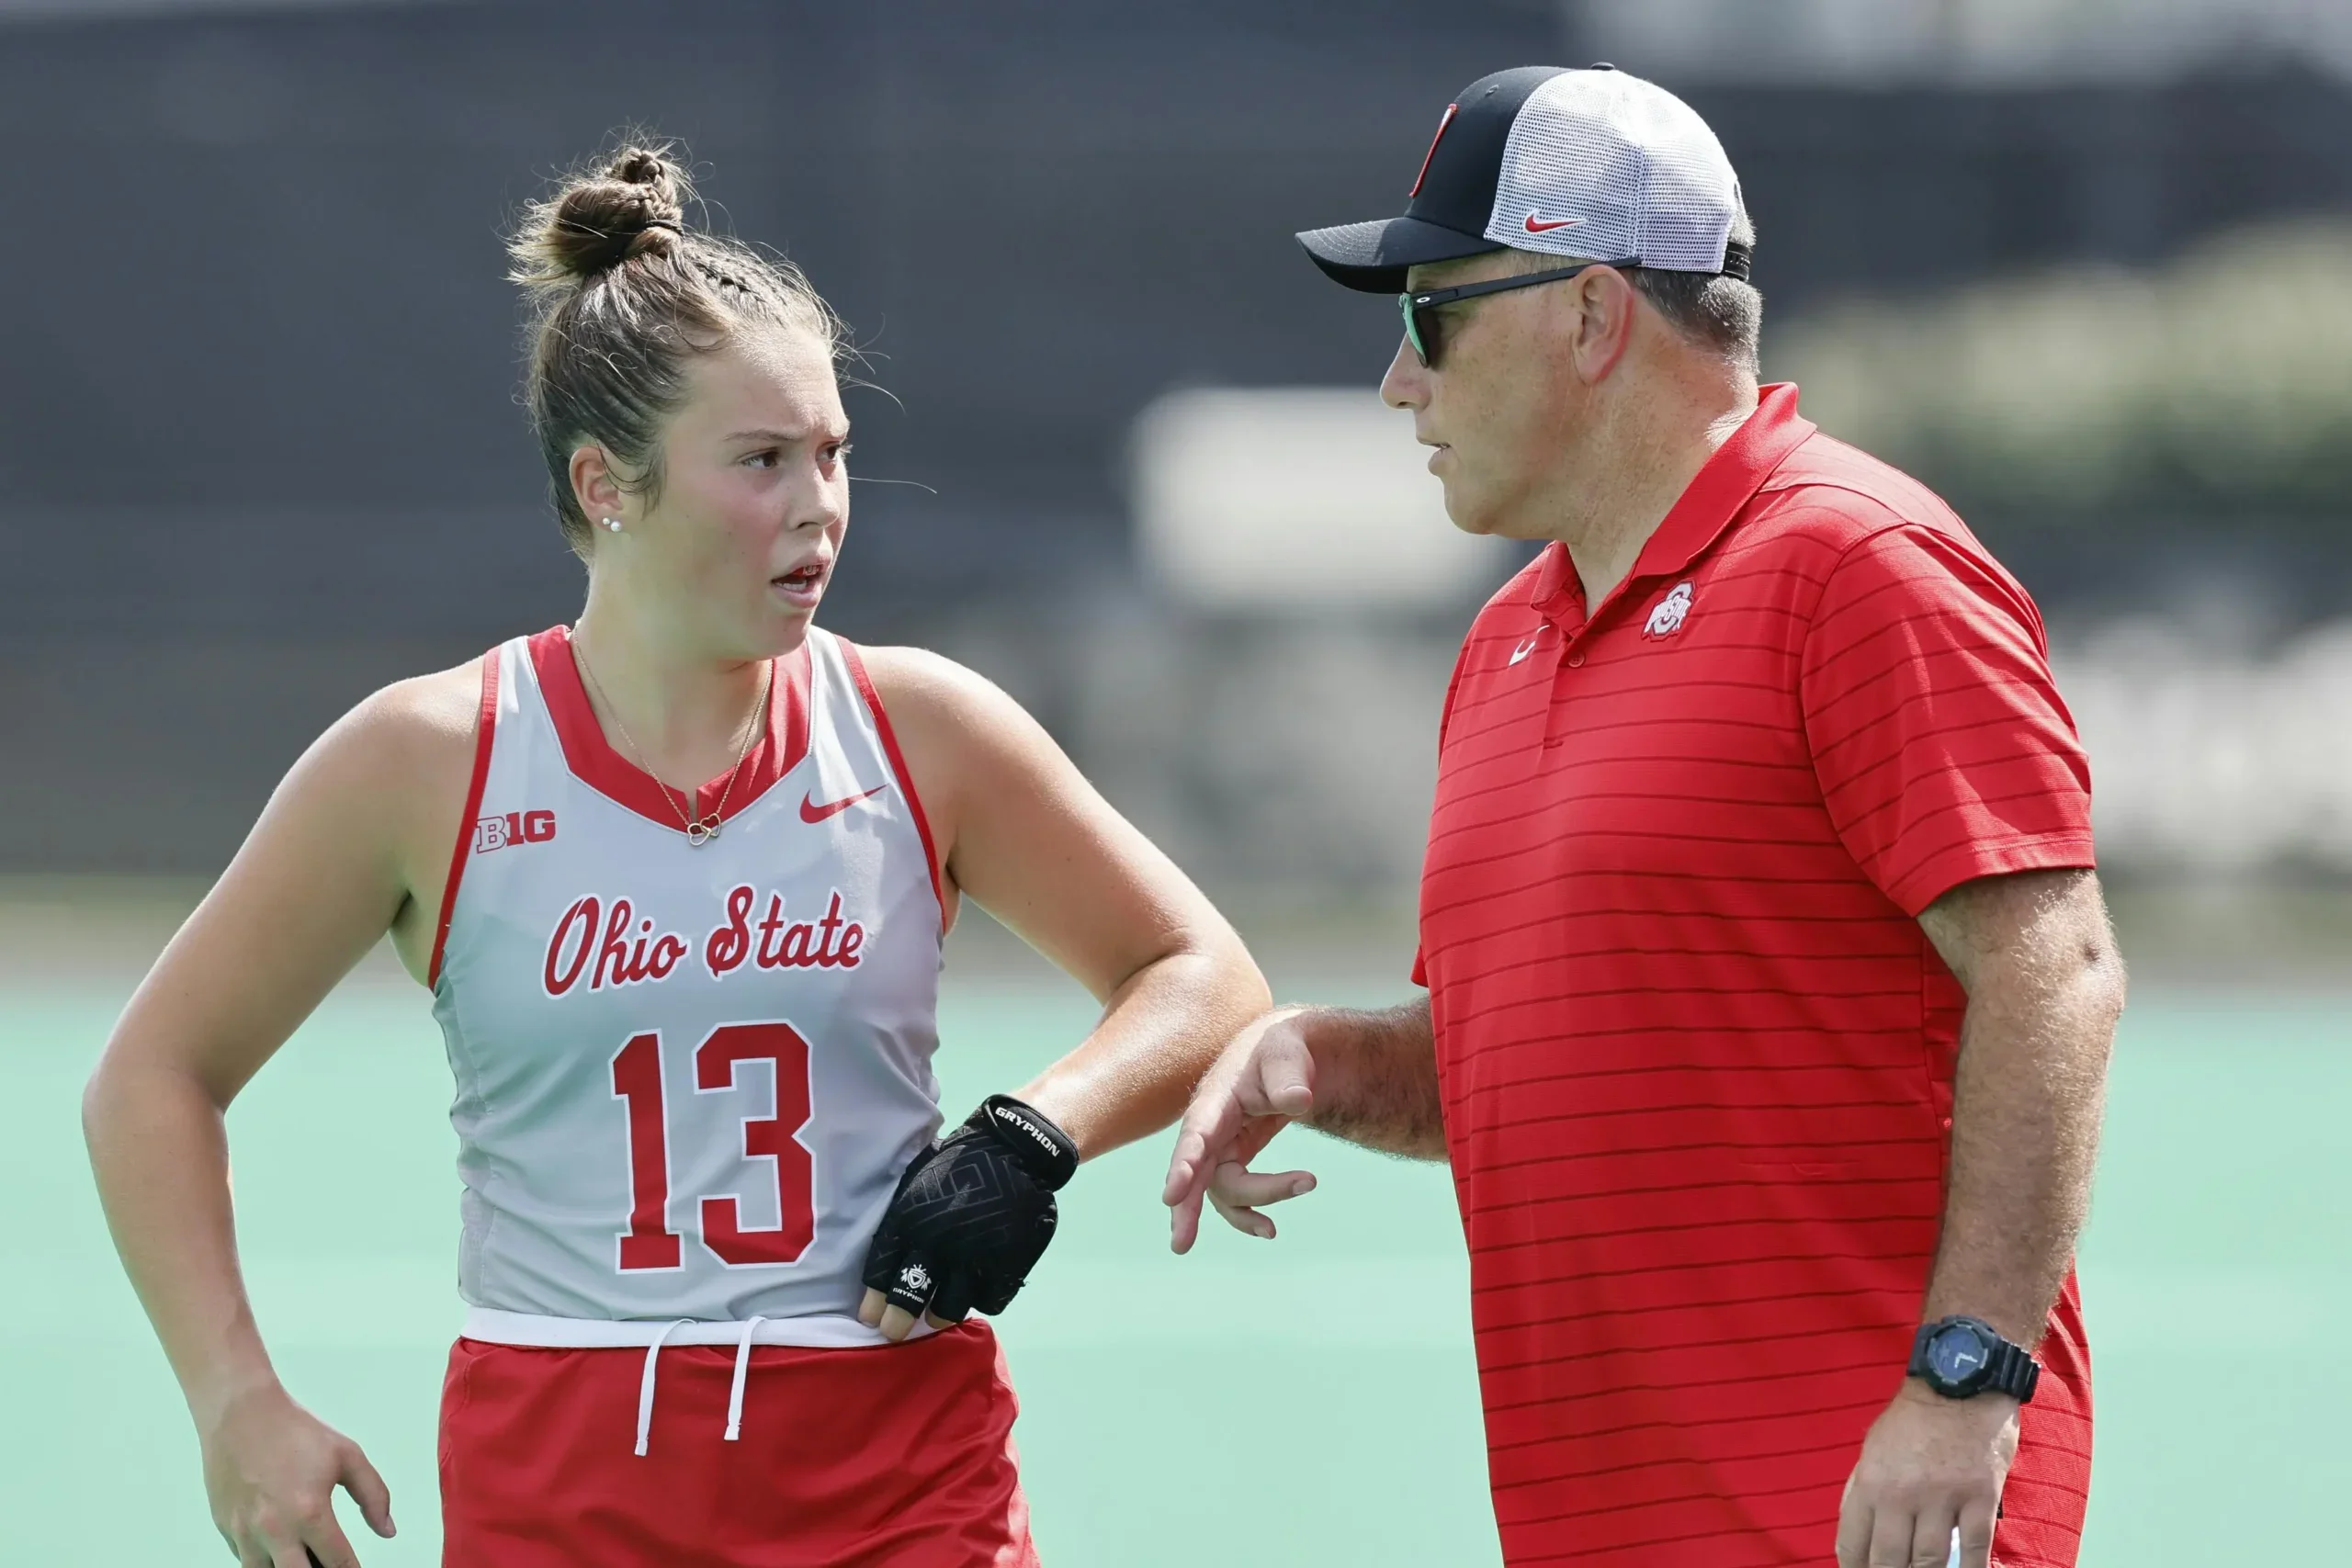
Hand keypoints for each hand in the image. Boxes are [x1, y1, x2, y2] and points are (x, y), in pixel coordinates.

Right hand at [200, 1382, 393, 1567]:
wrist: (241, 1413)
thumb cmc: (296, 1431)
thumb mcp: (347, 1456)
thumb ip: (374, 1496)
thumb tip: (388, 1531)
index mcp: (309, 1513)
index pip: (338, 1563)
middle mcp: (274, 1530)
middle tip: (332, 1566)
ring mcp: (244, 1534)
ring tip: (306, 1558)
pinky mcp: (225, 1530)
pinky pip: (246, 1561)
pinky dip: (265, 1561)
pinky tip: (281, 1550)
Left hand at [857, 1095, 1076, 1341]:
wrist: (1014, 1149)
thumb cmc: (955, 1166)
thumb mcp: (916, 1186)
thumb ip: (901, 1226)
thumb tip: (885, 1270)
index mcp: (909, 1220)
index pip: (881, 1271)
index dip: (874, 1299)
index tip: (870, 1317)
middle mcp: (938, 1243)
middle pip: (910, 1297)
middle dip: (898, 1321)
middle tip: (895, 1330)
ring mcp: (975, 1256)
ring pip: (949, 1308)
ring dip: (940, 1314)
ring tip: (937, 1314)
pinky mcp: (1008, 1264)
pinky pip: (989, 1300)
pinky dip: (982, 1298)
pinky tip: (976, 1288)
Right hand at [1162, 1006, 1322, 1253]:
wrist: (1287, 1055)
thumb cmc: (1281, 1050)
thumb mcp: (1287, 1053)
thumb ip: (1289, 1076)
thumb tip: (1301, 1102)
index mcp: (1215, 1099)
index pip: (1196, 1133)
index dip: (1184, 1164)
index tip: (1172, 1193)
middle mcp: (1209, 1127)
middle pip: (1195, 1172)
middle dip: (1187, 1207)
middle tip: (1182, 1243)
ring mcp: (1219, 1147)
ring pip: (1222, 1189)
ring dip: (1248, 1208)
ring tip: (1280, 1220)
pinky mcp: (1233, 1159)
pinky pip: (1234, 1195)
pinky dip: (1248, 1214)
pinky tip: (1269, 1230)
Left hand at [1836, 1382, 2017, 1567]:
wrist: (1960, 1384)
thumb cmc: (1914, 1419)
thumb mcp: (1873, 1448)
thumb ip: (1863, 1490)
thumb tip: (1856, 1534)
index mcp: (1869, 1481)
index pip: (1853, 1543)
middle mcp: (1901, 1494)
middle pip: (1890, 1560)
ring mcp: (1942, 1497)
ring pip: (1930, 1561)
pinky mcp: (1980, 1496)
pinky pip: (1975, 1549)